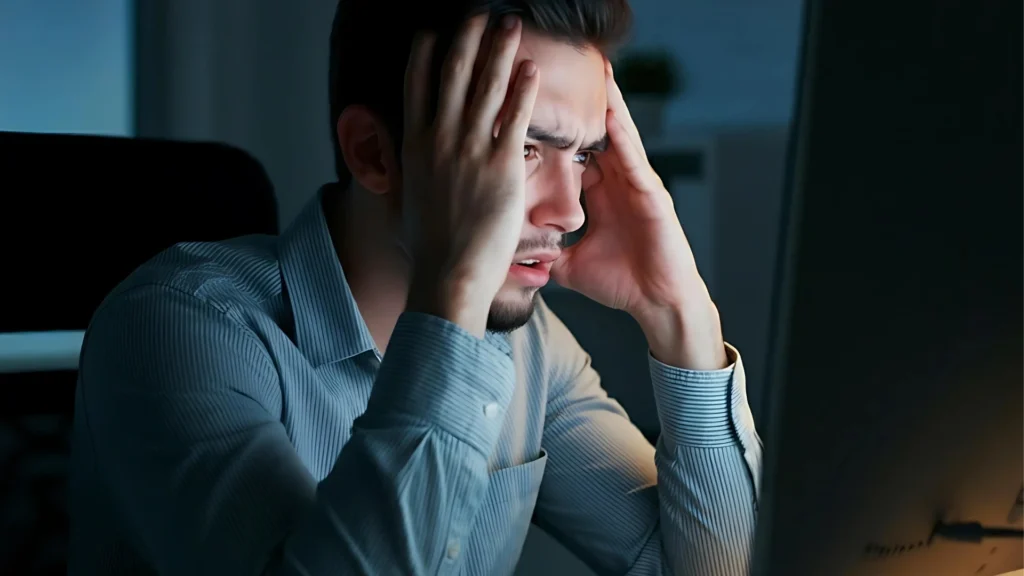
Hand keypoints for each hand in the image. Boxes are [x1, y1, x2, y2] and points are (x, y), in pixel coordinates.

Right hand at [401, 15, 539, 336]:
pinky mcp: (502, 167)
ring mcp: (470, 151)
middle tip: (479, 11)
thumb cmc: (429, 246)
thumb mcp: (406, 196)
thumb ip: (405, 166)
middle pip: (453, 73)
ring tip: (510, 23)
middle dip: (466, 36)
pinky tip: (531, 67)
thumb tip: (394, 152)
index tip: (435, 28)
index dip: (427, 51)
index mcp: (414, 145)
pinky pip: (516, 118)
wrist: (449, 275)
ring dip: (499, 49)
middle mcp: (439, 140)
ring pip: (486, 86)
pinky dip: (523, 89)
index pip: (417, 84)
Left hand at [550, 61, 726, 368]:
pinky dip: (622, 136)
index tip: (535, 106)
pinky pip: (634, 159)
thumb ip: (548, 252)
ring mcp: (638, 186)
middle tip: (570, 65)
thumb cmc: (622, 285)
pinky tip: (611, 114)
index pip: (576, 153)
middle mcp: (620, 183)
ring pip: (620, 136)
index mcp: (601, 195)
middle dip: (586, 103)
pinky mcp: (653, 195)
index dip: (558, 131)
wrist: (657, 304)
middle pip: (599, 133)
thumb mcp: (572, 265)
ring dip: (609, 104)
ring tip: (598, 71)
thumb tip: (516, 253)